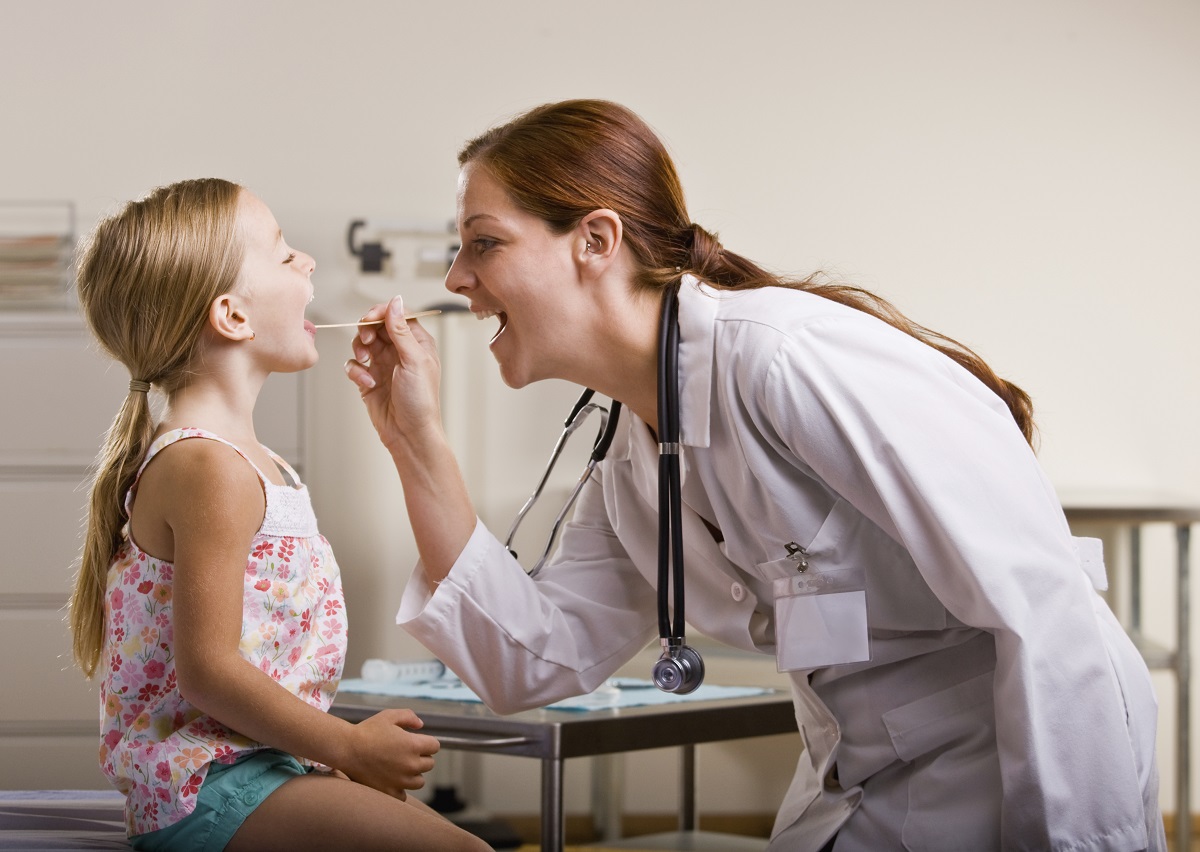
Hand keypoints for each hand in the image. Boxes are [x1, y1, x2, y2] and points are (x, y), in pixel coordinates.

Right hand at [338, 708, 439, 800]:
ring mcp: (400, 781)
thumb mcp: (389, 716)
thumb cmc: (367, 731)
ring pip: (419, 781)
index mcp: (413, 745)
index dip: (427, 742)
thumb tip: (421, 725)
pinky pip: (404, 795)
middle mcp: (410, 765)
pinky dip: (400, 789)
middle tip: (405, 753)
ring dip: (413, 774)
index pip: (435, 746)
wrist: (346, 749)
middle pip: (429, 764)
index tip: (417, 742)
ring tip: (399, 767)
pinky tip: (391, 780)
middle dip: (421, 757)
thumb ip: (409, 716)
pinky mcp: (389, 792)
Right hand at [346, 297, 444, 452]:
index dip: (381, 312)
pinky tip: (367, 383)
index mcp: (417, 343)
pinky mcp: (368, 379)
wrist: (409, 434)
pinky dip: (356, 371)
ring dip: (359, 348)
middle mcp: (399, 351)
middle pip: (376, 325)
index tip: (369, 318)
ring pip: (362, 342)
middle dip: (367, 329)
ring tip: (365, 360)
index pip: (397, 315)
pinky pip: (354, 365)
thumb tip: (395, 301)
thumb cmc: (420, 400)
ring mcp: (383, 364)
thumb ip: (402, 330)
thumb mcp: (414, 360)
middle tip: (367, 340)